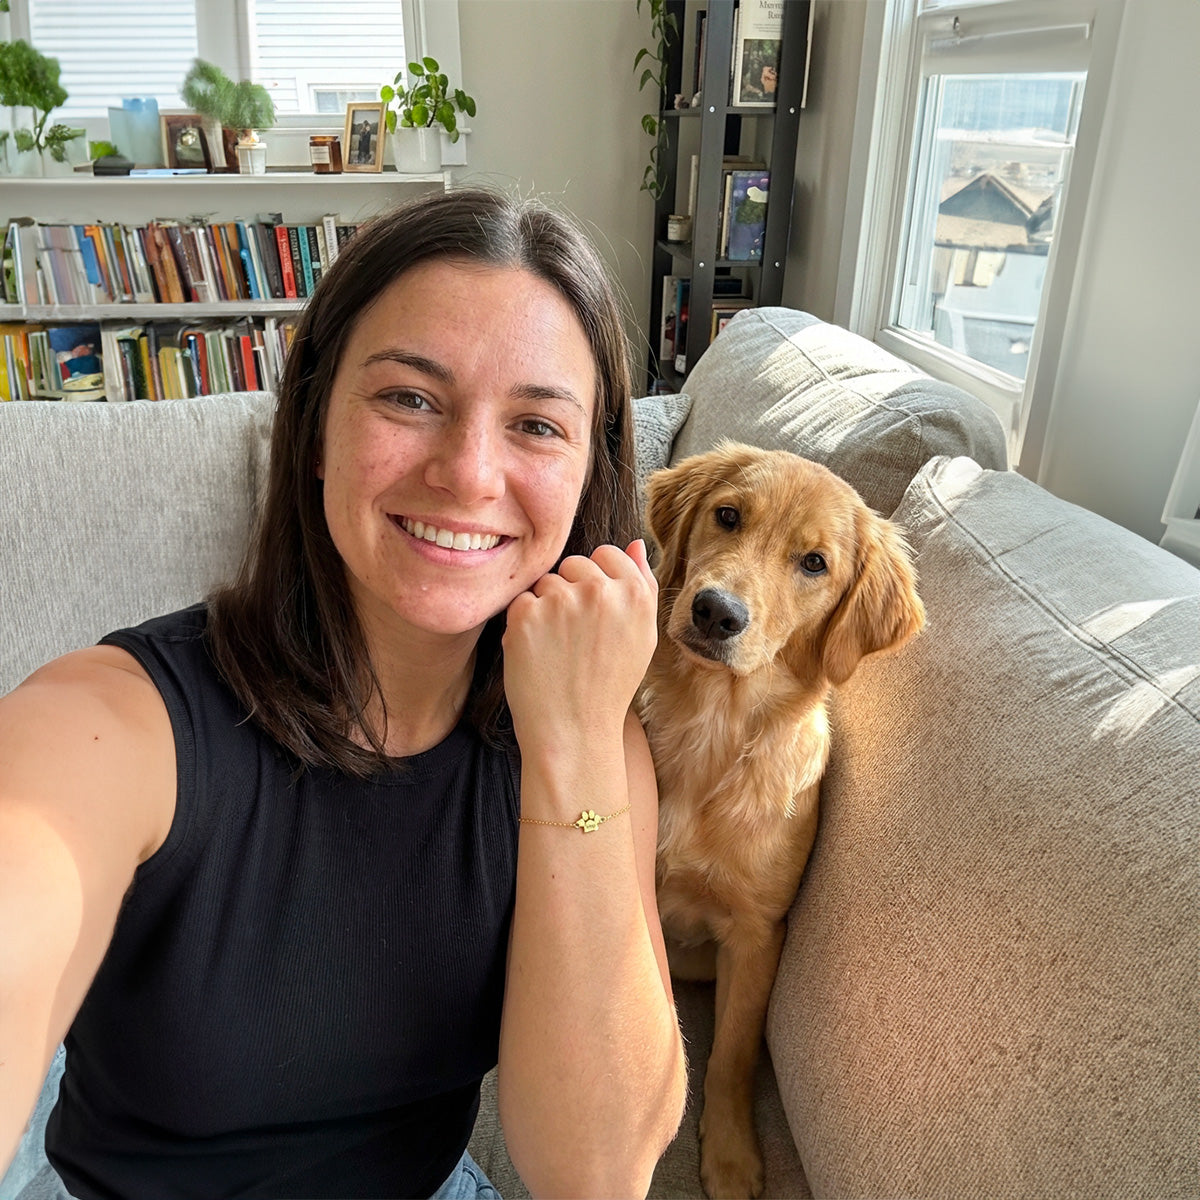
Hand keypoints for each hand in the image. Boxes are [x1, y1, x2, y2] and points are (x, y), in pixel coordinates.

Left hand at [502, 540, 657, 751]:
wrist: (574, 732)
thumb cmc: (609, 686)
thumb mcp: (642, 637)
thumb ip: (642, 585)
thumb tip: (635, 543)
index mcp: (635, 594)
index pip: (606, 555)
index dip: (596, 583)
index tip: (594, 614)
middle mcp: (600, 591)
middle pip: (573, 565)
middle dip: (570, 592)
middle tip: (576, 638)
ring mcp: (561, 600)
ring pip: (545, 583)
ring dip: (545, 608)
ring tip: (558, 650)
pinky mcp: (526, 614)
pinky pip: (520, 601)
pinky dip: (523, 625)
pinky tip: (538, 654)